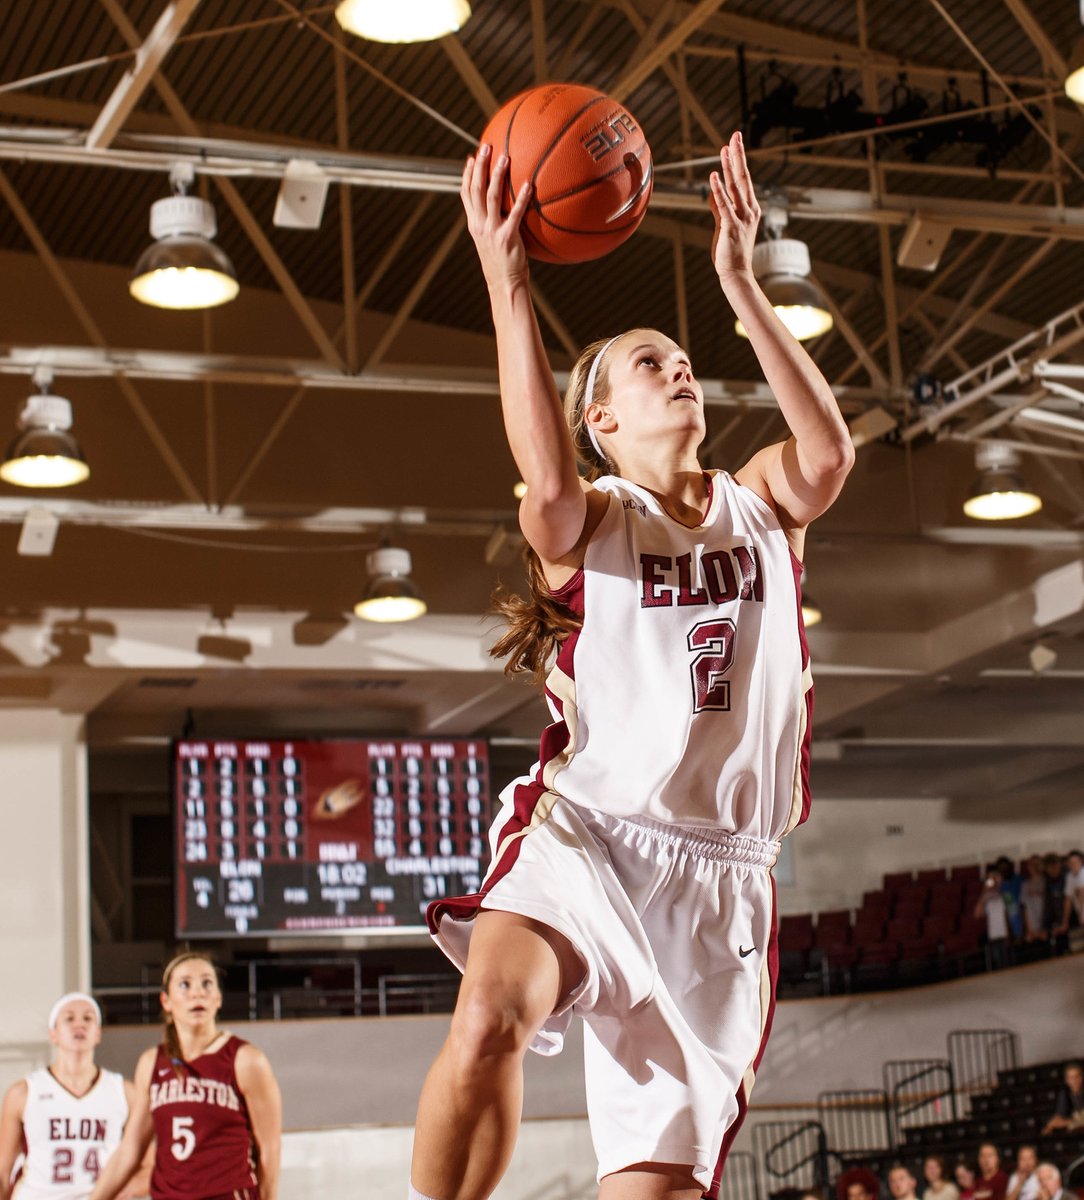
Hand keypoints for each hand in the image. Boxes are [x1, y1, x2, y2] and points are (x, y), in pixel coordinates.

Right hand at [461, 144, 531, 290]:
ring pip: (491, 197)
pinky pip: (514, 214)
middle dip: (479, 166)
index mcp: (474, 223)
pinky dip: (521, 199)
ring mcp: (492, 231)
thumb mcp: (492, 239)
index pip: (466, 194)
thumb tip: (506, 206)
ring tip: (504, 157)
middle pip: (476, 189)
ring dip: (496, 175)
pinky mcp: (507, 237)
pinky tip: (529, 185)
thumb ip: (494, 221)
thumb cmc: (502, 261)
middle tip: (486, 147)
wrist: (504, 283)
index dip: (467, 175)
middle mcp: (479, 224)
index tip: (471, 158)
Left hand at [709, 130, 759, 282]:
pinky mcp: (731, 227)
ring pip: (735, 187)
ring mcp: (742, 218)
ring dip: (729, 167)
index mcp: (751, 208)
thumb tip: (713, 193)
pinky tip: (714, 175)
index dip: (738, 160)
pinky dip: (718, 189)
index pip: (744, 179)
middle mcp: (749, 210)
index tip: (734, 142)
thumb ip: (720, 208)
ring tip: (725, 149)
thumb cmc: (731, 251)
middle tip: (735, 135)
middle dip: (737, 155)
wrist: (736, 273)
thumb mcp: (725, 225)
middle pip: (742, 177)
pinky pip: (723, 205)